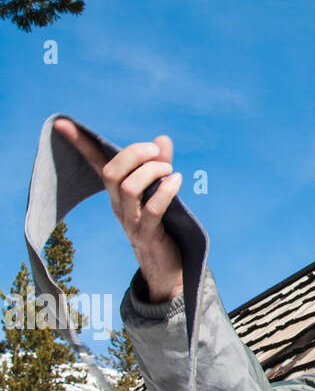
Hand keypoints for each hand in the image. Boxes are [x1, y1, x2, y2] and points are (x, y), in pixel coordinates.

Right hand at [52, 118, 184, 302]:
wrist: (164, 268)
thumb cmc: (161, 226)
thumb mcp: (158, 192)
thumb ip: (160, 165)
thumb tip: (162, 138)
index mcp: (116, 193)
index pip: (95, 164)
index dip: (80, 144)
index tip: (62, 122)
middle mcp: (118, 205)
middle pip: (111, 172)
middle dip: (133, 154)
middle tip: (155, 151)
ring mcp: (130, 221)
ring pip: (129, 188)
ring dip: (151, 171)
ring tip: (169, 170)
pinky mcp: (147, 235)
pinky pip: (152, 209)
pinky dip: (166, 191)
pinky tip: (176, 181)